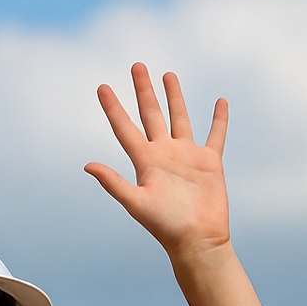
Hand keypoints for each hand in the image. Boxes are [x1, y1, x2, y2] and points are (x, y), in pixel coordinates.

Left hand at [84, 63, 229, 259]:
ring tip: (168, 75)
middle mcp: (163, 155)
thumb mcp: (136, 203)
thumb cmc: (165, 226)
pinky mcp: (210, 162)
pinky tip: (219, 103)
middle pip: (151, 115)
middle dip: (143, 91)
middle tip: (137, 66)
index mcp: (144, 162)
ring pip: (179, 118)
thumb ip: (113, 183)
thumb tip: (87, 166)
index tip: (101, 87)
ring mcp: (186, 156)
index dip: (113, 108)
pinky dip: (218, 119)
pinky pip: (215, 134)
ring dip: (174, 97)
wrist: (197, 240)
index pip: (125, 128)